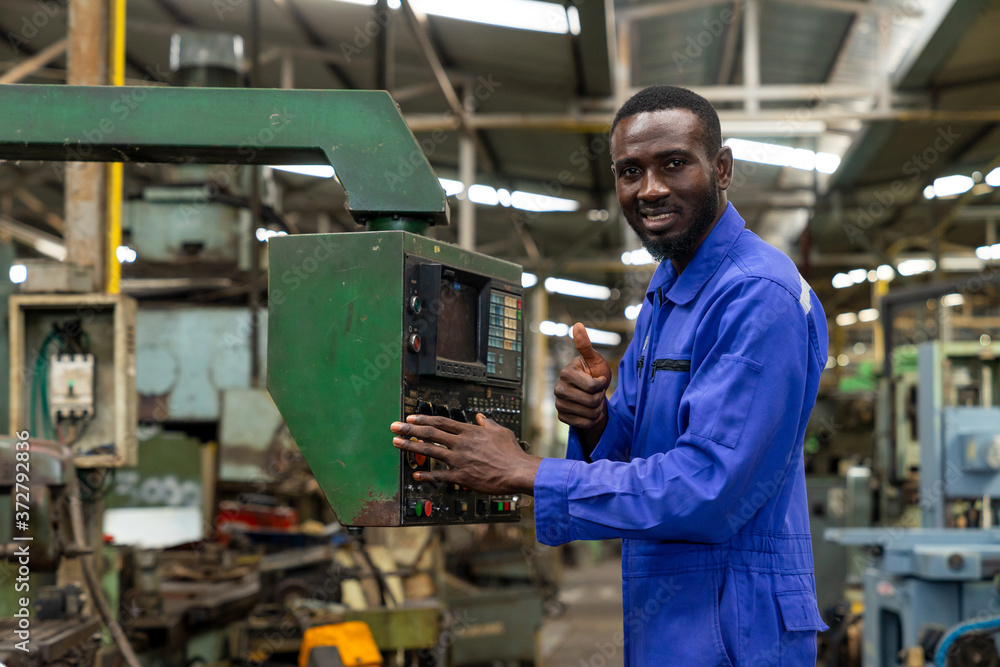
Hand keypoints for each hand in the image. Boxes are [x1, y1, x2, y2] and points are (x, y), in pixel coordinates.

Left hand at [390, 414, 540, 495]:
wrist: (518, 471)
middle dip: (409, 428)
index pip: (441, 422)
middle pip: (430, 433)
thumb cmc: (511, 453)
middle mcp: (460, 444)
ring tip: (396, 442)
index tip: (411, 417)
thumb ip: (487, 423)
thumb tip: (480, 416)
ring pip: (429, 450)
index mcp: (469, 432)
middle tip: (395, 426)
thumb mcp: (501, 431)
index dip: (424, 418)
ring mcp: (459, 460)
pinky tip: (416, 475)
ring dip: (410, 446)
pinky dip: (427, 476)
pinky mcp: (461, 477)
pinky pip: (440, 476)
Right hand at [554, 323, 611, 452]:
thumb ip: (585, 346)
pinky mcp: (561, 416)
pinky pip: (583, 423)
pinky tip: (588, 412)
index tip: (600, 381)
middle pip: (591, 401)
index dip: (602, 385)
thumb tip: (577, 324)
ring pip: (588, 413)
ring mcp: (558, 403)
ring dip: (597, 409)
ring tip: (594, 402)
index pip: (592, 387)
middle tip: (597, 393)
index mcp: (566, 372)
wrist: (593, 396)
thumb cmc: (595, 375)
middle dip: (600, 398)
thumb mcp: (595, 360)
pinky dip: (591, 420)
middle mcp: (558, 388)